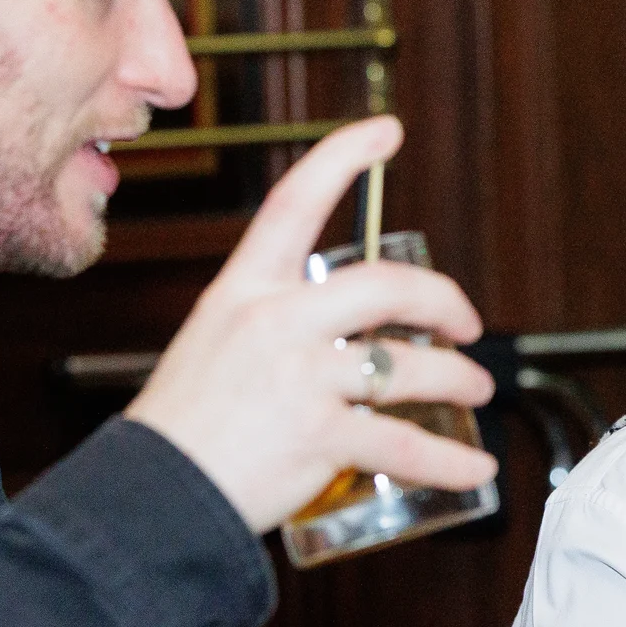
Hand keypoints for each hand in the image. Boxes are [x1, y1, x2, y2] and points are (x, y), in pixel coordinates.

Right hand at [123, 116, 497, 532]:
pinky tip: (475, 467)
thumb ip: (275, 323)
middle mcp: (274, 322)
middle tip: (465, 325)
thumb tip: (346, 328)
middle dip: (444, 302)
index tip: (383, 131)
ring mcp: (297, 378)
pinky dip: (449, 460)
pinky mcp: (316, 436)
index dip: (343, 157)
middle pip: (387, 287)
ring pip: (408, 366)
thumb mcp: (215, 342)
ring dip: (458, 380)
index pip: (295, 202)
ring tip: (475, 391)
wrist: (149, 495)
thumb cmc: (183, 425)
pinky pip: (403, 444)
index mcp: (244, 289)